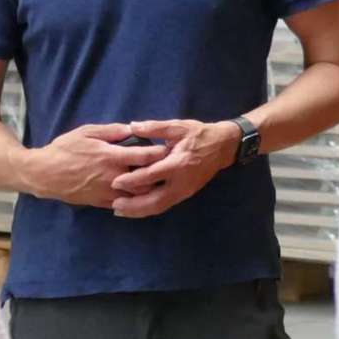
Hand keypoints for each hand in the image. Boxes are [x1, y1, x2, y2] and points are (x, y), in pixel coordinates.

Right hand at [30, 124, 167, 208]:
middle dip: (158, 174)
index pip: (143, 156)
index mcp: (111, 156)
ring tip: (158, 182)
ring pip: (136, 196)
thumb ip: (111, 131)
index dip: (159, 153)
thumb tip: (132, 128)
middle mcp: (112, 176)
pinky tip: (139, 194)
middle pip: (146, 180)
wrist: (44, 174)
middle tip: (168, 168)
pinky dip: (133, 200)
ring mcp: (107, 192)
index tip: (169, 148)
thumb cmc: (65, 149)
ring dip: (148, 190)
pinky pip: (123, 204)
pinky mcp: (100, 202)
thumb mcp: (86, 132)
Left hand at [110, 120, 240, 219]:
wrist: (223, 146)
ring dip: (140, 211)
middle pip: (155, 200)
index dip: (133, 180)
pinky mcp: (185, 194)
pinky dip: (149, 209)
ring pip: (160, 207)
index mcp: (178, 163)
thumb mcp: (178, 126)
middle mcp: (181, 181)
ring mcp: (184, 190)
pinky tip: (136, 208)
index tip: (115, 182)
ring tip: (121, 211)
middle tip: (115, 206)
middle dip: (134, 205)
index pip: (152, 175)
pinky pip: (165, 205)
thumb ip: (155, 128)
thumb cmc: (199, 134)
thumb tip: (133, 126)